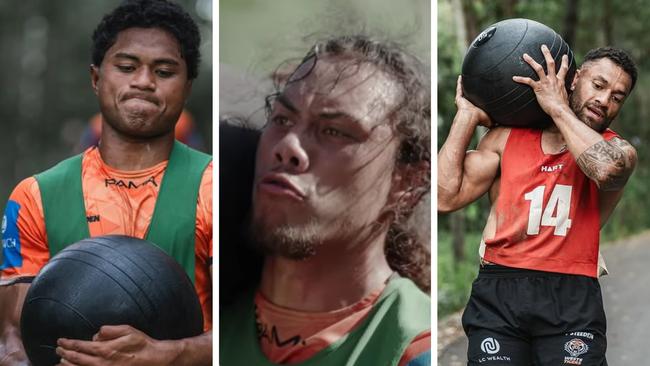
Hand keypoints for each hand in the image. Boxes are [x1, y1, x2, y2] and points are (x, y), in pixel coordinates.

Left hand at [55, 325, 179, 365]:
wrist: (153, 359)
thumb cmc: (142, 344)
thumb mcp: (127, 330)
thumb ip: (109, 330)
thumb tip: (95, 335)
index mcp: (104, 349)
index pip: (80, 346)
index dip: (68, 343)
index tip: (61, 341)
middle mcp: (101, 363)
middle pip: (76, 359)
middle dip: (64, 353)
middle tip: (57, 349)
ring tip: (59, 362)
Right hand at [455, 75, 492, 127]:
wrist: (471, 118)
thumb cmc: (480, 119)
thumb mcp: (490, 119)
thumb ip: (496, 119)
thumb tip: (504, 122)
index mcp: (475, 107)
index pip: (477, 100)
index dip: (480, 96)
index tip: (483, 91)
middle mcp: (468, 103)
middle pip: (470, 94)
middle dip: (471, 89)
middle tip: (474, 83)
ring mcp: (463, 101)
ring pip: (464, 90)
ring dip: (464, 85)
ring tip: (466, 78)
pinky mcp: (459, 98)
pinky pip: (459, 89)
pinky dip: (459, 83)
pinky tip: (460, 77)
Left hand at [512, 44, 569, 116]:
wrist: (559, 109)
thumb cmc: (562, 107)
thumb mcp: (565, 98)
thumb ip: (563, 94)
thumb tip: (564, 99)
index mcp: (560, 81)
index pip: (563, 69)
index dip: (564, 61)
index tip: (564, 55)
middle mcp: (553, 79)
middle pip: (550, 63)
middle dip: (546, 53)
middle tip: (543, 46)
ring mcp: (546, 83)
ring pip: (538, 68)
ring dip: (531, 61)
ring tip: (525, 55)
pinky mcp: (539, 88)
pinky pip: (528, 81)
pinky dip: (521, 79)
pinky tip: (514, 77)